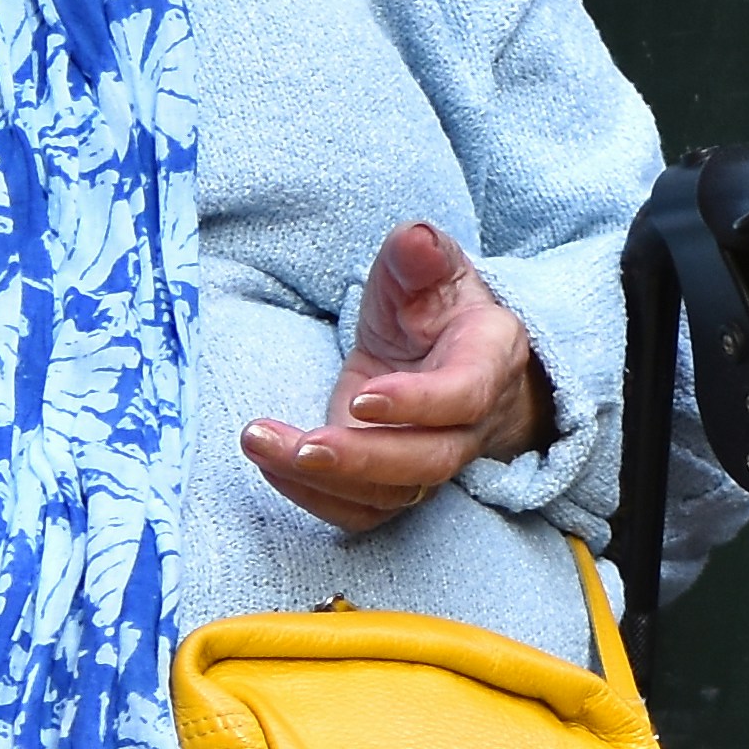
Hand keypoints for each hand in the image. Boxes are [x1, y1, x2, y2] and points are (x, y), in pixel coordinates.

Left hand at [239, 219, 547, 536]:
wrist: (445, 348)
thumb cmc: (434, 304)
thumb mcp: (428, 267)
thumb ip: (419, 255)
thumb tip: (414, 237)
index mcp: (487, 361)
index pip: (463, 396)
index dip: (417, 404)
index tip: (363, 396)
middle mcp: (469, 422)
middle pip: (428, 462)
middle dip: (362, 460)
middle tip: (303, 445)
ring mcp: (433, 459)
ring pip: (391, 494)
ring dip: (321, 480)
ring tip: (260, 443)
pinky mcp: (395, 481)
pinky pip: (362, 511)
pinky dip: (313, 496)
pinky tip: (270, 461)